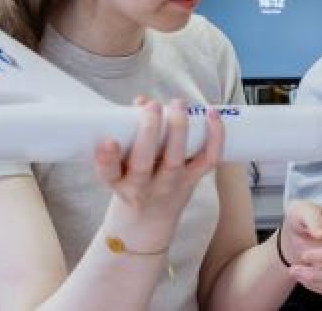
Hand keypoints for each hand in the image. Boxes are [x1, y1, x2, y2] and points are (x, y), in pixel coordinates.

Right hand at [92, 98, 223, 228]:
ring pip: (175, 161)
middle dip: (148, 133)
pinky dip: (214, 137)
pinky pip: (207, 160)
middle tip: (151, 106)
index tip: (108, 141)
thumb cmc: (130, 183)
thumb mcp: (117, 166)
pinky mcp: (192, 181)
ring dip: (178, 130)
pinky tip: (211, 114)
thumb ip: (126, 134)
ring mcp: (170, 185)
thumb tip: (140, 101)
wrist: (148, 221)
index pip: (109, 172)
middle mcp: (143, 187)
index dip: (107, 158)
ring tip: (178, 104)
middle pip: (144, 164)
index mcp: (119, 182)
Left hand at [278, 201, 321, 295]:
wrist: (295, 238)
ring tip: (294, 270)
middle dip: (316, 272)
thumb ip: (312, 217)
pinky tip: (304, 274)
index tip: (304, 256)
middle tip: (294, 268)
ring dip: (311, 279)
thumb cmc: (300, 221)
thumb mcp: (300, 211)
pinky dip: (314, 285)